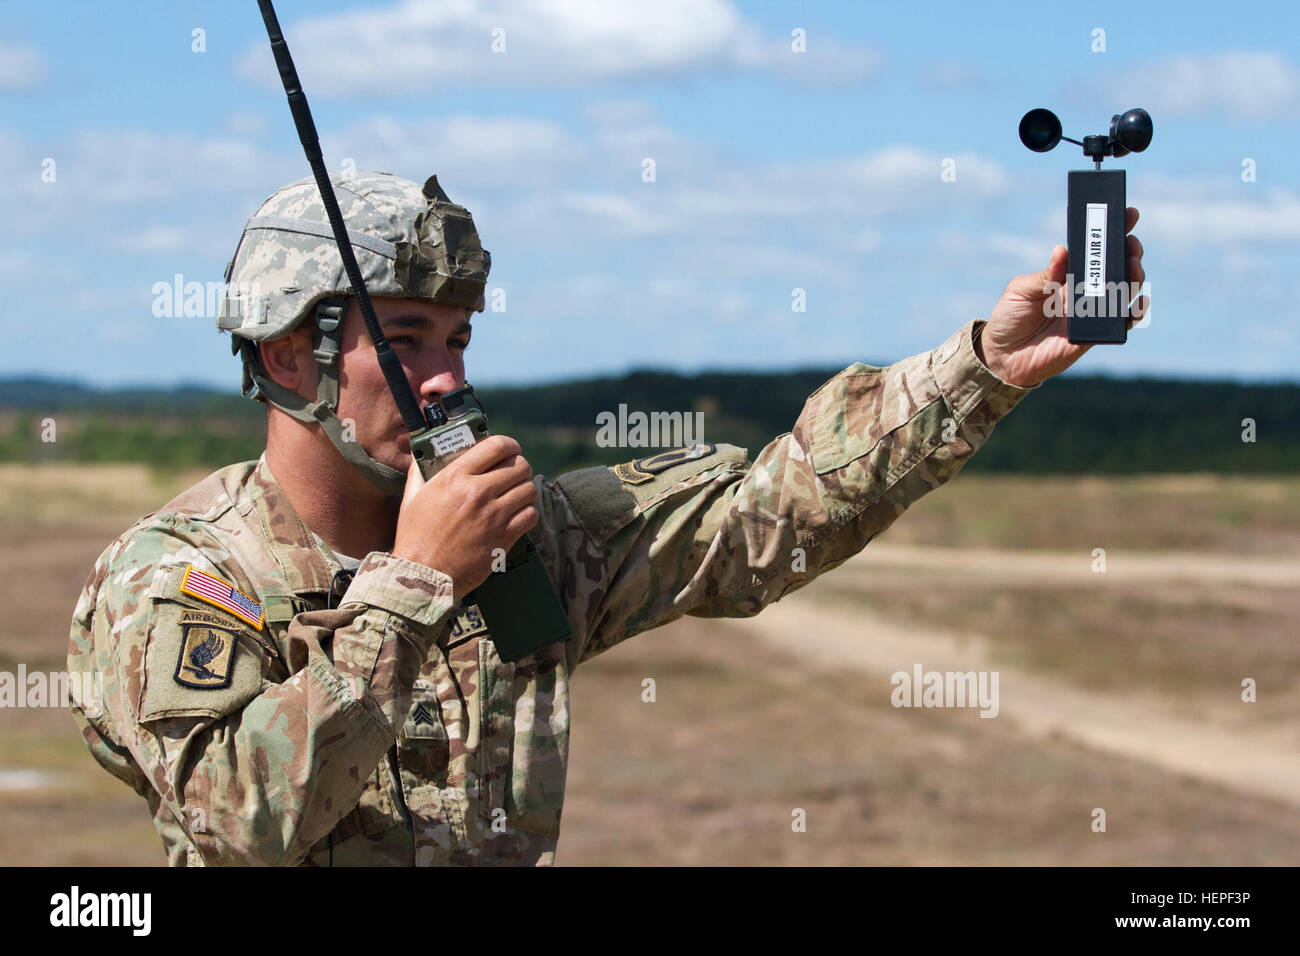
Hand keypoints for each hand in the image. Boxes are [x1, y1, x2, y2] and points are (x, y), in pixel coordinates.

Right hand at [392, 435, 539, 603]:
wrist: (424, 576)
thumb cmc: (416, 537)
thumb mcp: (412, 497)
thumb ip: (420, 472)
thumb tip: (422, 454)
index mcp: (455, 477)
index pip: (496, 445)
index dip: (509, 444)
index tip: (511, 449)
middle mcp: (477, 492)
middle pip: (519, 465)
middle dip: (519, 467)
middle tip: (514, 475)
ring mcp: (493, 515)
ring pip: (529, 489)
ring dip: (525, 490)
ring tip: (517, 494)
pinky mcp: (504, 537)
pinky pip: (531, 515)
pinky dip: (528, 512)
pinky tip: (518, 514)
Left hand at [978, 207, 1147, 387]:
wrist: (1003, 356)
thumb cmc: (1009, 317)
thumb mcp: (1021, 290)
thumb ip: (1044, 275)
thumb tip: (1062, 251)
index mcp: (1068, 273)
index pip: (1095, 248)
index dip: (1115, 230)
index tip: (1128, 213)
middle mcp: (1084, 289)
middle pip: (1118, 265)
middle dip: (1130, 251)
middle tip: (1131, 244)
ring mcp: (1091, 311)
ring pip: (1126, 290)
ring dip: (1135, 277)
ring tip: (1132, 267)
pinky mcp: (1094, 334)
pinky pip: (1122, 322)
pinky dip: (1135, 311)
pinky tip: (1138, 302)